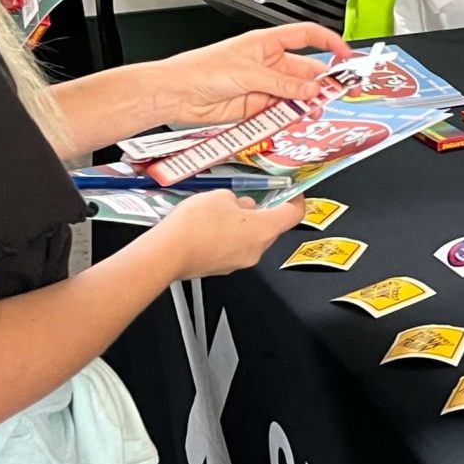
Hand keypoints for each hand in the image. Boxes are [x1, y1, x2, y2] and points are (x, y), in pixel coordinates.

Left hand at [151, 23, 349, 127]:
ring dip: (307, 103)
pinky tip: (292, 119)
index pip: (307, 37)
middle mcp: (268, 64)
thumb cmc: (201, 70)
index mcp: (267, 43)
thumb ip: (283, 84)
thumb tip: (311, 89)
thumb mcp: (249, 73)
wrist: (176, 94)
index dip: (330, 43)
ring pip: (296, 95)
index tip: (347, 56)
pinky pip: (281, 112)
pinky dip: (290, 117)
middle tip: (339, 93)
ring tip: (312, 111)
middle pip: (307, 71)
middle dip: (324, 82)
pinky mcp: (257, 107)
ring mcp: (264, 86)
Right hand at [157, 190, 308, 277]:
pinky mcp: (222, 268)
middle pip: (271, 228)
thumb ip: (238, 200)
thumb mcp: (220, 196)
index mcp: (263, 229)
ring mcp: (240, 262)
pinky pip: (233, 249)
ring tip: (218, 213)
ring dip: (241, 226)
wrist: (167, 254)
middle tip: (245, 199)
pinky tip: (208, 229)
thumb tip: (242, 206)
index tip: (292, 194)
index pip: (293, 215)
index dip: (296, 201)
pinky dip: (227, 238)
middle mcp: (256, 250)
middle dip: (261, 213)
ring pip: (250, 239)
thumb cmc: (194, 225)